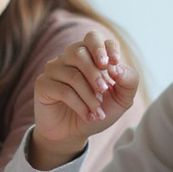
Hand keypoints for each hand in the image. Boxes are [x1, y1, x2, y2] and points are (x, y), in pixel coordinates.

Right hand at [30, 31, 137, 169]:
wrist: (74, 133)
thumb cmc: (98, 110)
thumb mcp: (121, 99)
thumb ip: (129, 81)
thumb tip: (118, 68)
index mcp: (88, 54)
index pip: (93, 38)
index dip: (105, 48)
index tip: (114, 63)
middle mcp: (68, 57)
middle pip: (79, 52)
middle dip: (95, 73)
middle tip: (104, 91)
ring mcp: (53, 69)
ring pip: (72, 75)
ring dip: (89, 96)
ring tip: (98, 112)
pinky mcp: (43, 84)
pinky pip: (62, 90)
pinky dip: (79, 105)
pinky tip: (88, 116)